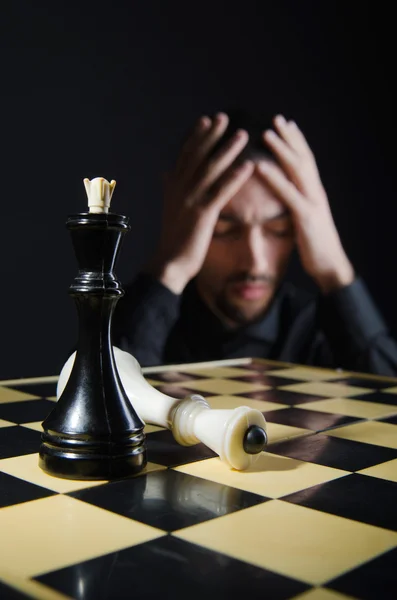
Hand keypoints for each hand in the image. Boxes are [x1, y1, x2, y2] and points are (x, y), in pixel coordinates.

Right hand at [146, 113, 253, 293]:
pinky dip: (235, 177)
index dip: (196, 137)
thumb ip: (169, 188)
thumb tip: (166, 172)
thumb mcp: (169, 209)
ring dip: (227, 150)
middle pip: (197, 156)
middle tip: (224, 117)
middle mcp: (179, 189)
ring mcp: (190, 200)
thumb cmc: (174, 238)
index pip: (186, 156)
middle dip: (211, 136)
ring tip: (242, 134)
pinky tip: (248, 166)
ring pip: (210, 169)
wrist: (170, 263)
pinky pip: (221, 191)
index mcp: (173, 187)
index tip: (207, 121)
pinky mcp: (202, 215)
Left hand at [257, 115, 353, 293]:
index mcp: (314, 193)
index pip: (306, 161)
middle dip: (290, 137)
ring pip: (297, 170)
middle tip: (277, 117)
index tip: (286, 124)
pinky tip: (260, 166)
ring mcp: (312, 203)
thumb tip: (289, 195)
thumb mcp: (306, 220)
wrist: (330, 267)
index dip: (296, 141)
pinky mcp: (305, 217)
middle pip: (303, 158)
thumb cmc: (315, 246)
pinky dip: (274, 178)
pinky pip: (288, 194)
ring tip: (266, 132)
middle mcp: (315, 192)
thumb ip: (298, 204)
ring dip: (281, 149)